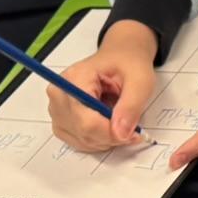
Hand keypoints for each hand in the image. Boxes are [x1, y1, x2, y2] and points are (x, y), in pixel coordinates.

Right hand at [49, 20, 157, 151]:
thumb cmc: (128, 63)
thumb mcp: (140, 80)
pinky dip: (97, 140)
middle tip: (133, 130)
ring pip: (80, 139)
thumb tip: (121, 134)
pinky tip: (109, 127)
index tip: (134, 134)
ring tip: (121, 122)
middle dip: (111, 136)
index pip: (85, 120)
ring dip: (105, 140)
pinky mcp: (61, 119)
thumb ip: (131, 106)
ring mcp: (57, 108)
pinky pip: (77, 141)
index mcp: (75, 78)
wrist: (120, 56)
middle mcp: (59, 94)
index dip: (110, 132)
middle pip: (82, 131)